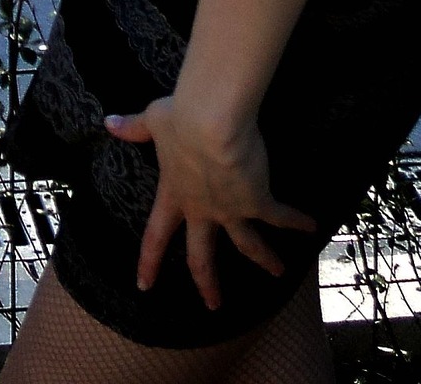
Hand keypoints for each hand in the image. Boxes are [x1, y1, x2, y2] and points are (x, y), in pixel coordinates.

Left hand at [105, 99, 314, 311]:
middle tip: (213, 305)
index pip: (156, 236)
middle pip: (202, 256)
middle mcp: (201, 209)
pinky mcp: (257, 201)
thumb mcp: (153, 121)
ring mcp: (230, 209)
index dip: (149, 262)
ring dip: (264, 259)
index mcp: (174, 193)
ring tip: (278, 273)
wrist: (210, 121)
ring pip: (247, 244)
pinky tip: (311, 226)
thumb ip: (133, 128)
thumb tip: (109, 123)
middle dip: (207, 282)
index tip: (144, 286)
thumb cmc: (180, 116)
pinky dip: (296, 221)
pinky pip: (279, 216)